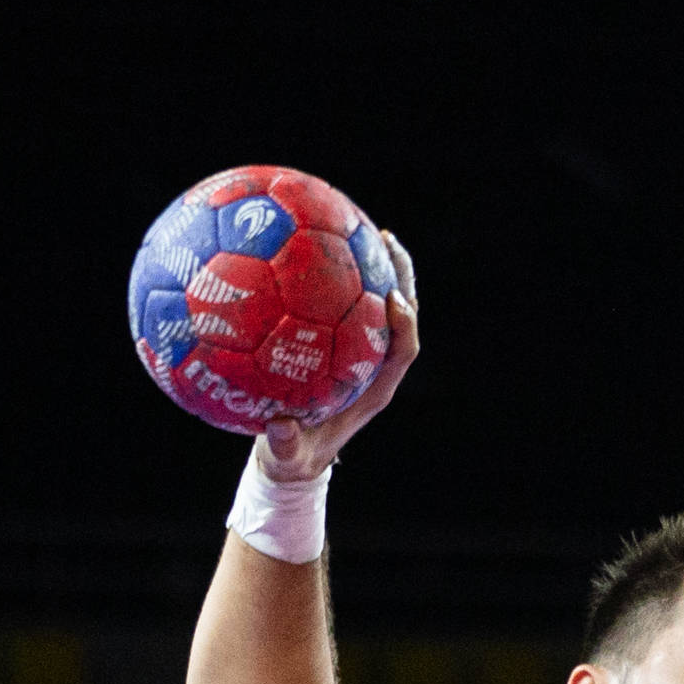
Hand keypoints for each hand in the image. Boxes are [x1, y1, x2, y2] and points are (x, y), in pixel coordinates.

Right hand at [255, 233, 421, 482]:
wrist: (293, 458)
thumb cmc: (294, 457)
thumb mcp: (288, 457)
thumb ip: (286, 445)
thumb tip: (278, 427)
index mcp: (373, 389)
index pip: (403, 351)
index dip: (405, 325)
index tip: (394, 299)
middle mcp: (372, 366)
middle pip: (399, 313)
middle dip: (398, 275)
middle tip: (384, 238)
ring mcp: (357, 352)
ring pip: (374, 301)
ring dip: (370, 264)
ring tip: (356, 225)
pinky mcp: (335, 343)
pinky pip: (339, 302)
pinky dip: (330, 274)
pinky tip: (303, 242)